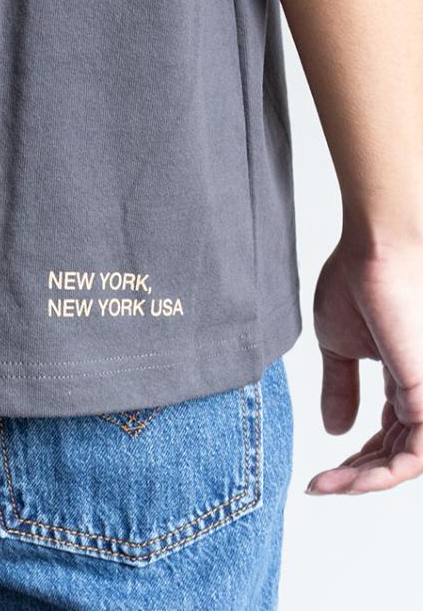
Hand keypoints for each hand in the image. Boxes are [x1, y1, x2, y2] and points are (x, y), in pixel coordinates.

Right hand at [307, 238, 422, 494]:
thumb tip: (334, 430)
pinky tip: (341, 476)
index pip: (389, 436)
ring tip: (326, 485)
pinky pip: (413, 457)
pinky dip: (377, 475)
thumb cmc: (358, 282)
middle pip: (397, 456)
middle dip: (358, 477)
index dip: (358, 459)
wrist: (377, 249)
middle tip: (321, 485)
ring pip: (408, 464)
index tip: (321, 470)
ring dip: (364, 483)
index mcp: (403, 380)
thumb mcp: (337, 346)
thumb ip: (339, 389)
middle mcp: (421, 393)